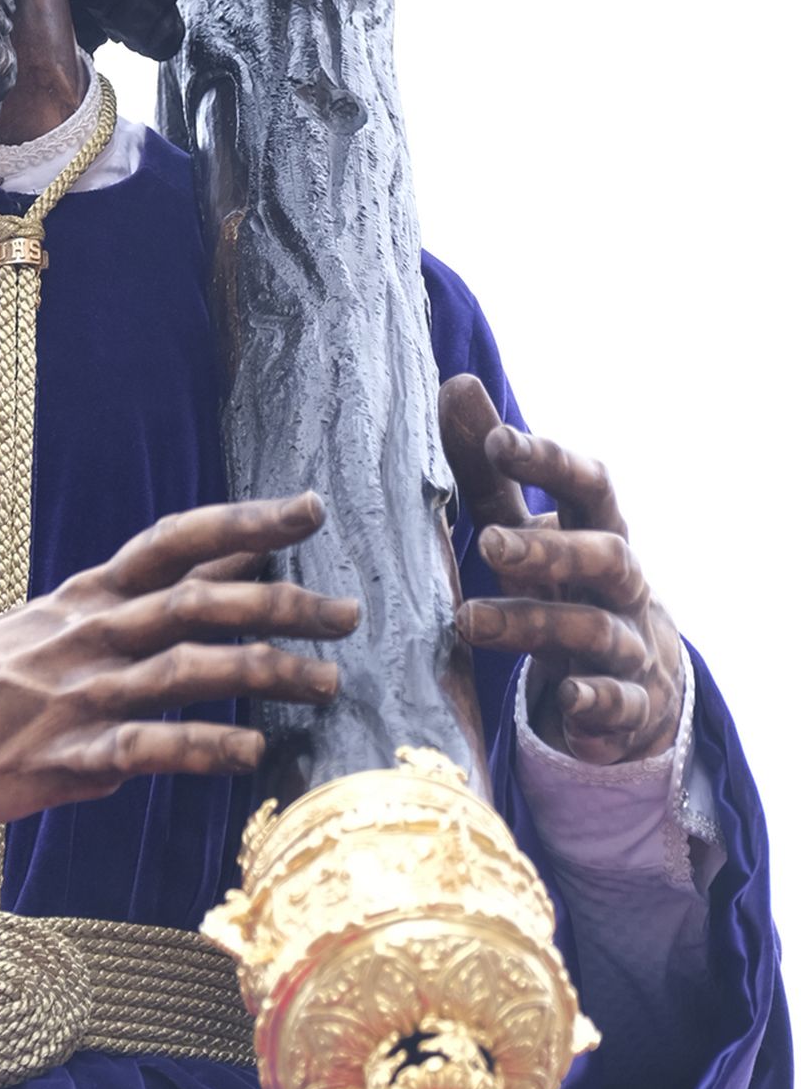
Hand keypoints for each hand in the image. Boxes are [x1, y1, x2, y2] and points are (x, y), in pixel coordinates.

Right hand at [0, 492, 360, 822]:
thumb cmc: (6, 668)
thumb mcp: (76, 613)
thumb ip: (160, 590)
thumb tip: (244, 558)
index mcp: (94, 594)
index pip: (177, 542)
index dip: (244, 523)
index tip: (310, 509)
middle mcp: (94, 634)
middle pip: (198, 603)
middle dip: (280, 605)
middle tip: (348, 615)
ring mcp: (82, 693)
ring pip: (184, 670)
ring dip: (262, 673)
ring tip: (325, 683)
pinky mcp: (68, 756)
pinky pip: (145, 747)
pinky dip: (201, 747)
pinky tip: (250, 753)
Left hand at [441, 374, 682, 764]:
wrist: (632, 678)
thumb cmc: (564, 583)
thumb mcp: (527, 527)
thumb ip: (490, 469)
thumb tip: (456, 384)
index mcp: (600, 529)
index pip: (589, 485)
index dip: (550, 461)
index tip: (500, 440)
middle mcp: (624, 583)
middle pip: (605, 555)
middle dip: (550, 547)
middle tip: (488, 542)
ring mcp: (630, 644)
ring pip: (595, 630)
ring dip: (533, 623)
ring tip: (467, 621)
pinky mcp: (629, 704)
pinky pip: (619, 704)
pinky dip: (597, 703)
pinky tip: (568, 702)